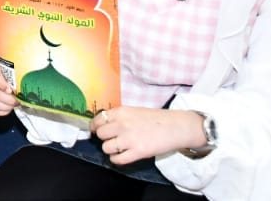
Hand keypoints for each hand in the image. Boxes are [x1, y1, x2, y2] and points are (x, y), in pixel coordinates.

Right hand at [0, 62, 17, 115]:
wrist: (9, 81)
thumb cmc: (13, 74)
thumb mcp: (16, 70)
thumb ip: (20, 72)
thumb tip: (30, 78)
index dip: (0, 82)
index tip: (10, 89)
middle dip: (6, 98)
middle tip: (16, 100)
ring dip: (5, 105)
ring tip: (14, 104)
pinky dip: (2, 111)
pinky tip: (9, 109)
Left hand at [91, 107, 206, 165]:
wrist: (176, 126)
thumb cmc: (155, 118)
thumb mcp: (133, 111)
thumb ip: (119, 117)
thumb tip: (103, 124)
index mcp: (120, 112)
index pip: (97, 120)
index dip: (94, 126)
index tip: (95, 130)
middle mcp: (122, 124)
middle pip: (100, 134)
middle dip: (103, 137)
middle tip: (111, 139)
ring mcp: (129, 139)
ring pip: (106, 147)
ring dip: (110, 149)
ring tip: (117, 148)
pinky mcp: (137, 152)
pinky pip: (117, 159)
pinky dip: (116, 159)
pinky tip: (120, 156)